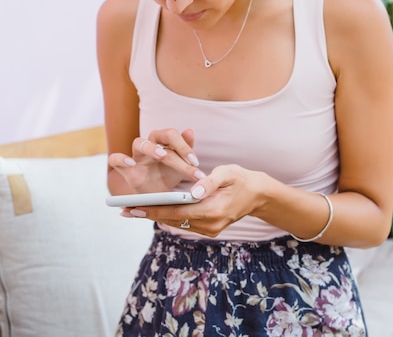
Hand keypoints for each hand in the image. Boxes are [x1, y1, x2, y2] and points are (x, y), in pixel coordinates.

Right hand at [108, 128, 204, 194]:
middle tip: (188, 161)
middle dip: (175, 146)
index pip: (172, 135)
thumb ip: (186, 149)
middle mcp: (150, 146)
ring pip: (139, 142)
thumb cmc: (167, 177)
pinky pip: (115, 159)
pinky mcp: (125, 170)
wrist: (155, 198)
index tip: (196, 162)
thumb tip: (190, 130)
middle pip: (159, 134)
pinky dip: (121, 159)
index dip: (185, 146)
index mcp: (164, 143)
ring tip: (162, 156)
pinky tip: (130, 164)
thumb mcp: (181, 167)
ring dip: (151, 148)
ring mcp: (136, 156)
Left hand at [128, 164, 261, 236]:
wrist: (258, 195)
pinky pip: (184, 223)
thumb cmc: (241, 179)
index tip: (133, 207)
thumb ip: (209, 181)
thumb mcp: (227, 173)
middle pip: (173, 220)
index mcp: (214, 209)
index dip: (153, 209)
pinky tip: (154, 210)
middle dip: (148, 214)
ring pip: (177, 223)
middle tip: (124, 209)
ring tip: (133, 210)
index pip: (176, 211)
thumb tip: (192, 191)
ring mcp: (210, 230)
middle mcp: (210, 224)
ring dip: (156, 216)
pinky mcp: (209, 230)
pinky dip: (169, 217)